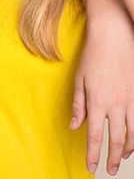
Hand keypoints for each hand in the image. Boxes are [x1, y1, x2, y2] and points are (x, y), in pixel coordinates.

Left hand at [71, 0, 133, 174]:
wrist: (114, 37)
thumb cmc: (92, 56)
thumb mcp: (79, 79)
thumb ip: (78, 105)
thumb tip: (75, 126)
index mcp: (97, 101)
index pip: (95, 136)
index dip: (93, 154)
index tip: (91, 167)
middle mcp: (115, 104)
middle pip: (116, 140)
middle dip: (112, 158)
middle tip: (109, 170)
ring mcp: (130, 100)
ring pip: (132, 134)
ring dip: (127, 150)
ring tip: (121, 159)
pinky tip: (133, 142)